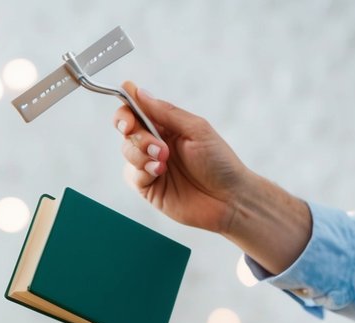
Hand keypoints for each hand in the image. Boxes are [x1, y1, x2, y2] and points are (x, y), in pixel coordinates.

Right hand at [114, 82, 252, 234]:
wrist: (228, 198)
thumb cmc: (219, 162)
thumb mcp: (196, 129)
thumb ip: (166, 112)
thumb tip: (138, 92)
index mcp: (168, 125)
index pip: (136, 111)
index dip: (126, 111)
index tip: (129, 118)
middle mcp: (155, 143)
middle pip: (127, 131)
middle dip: (137, 136)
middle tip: (158, 146)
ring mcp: (149, 165)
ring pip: (127, 151)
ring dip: (142, 154)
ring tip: (164, 160)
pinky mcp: (147, 187)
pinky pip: (131, 175)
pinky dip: (142, 171)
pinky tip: (160, 173)